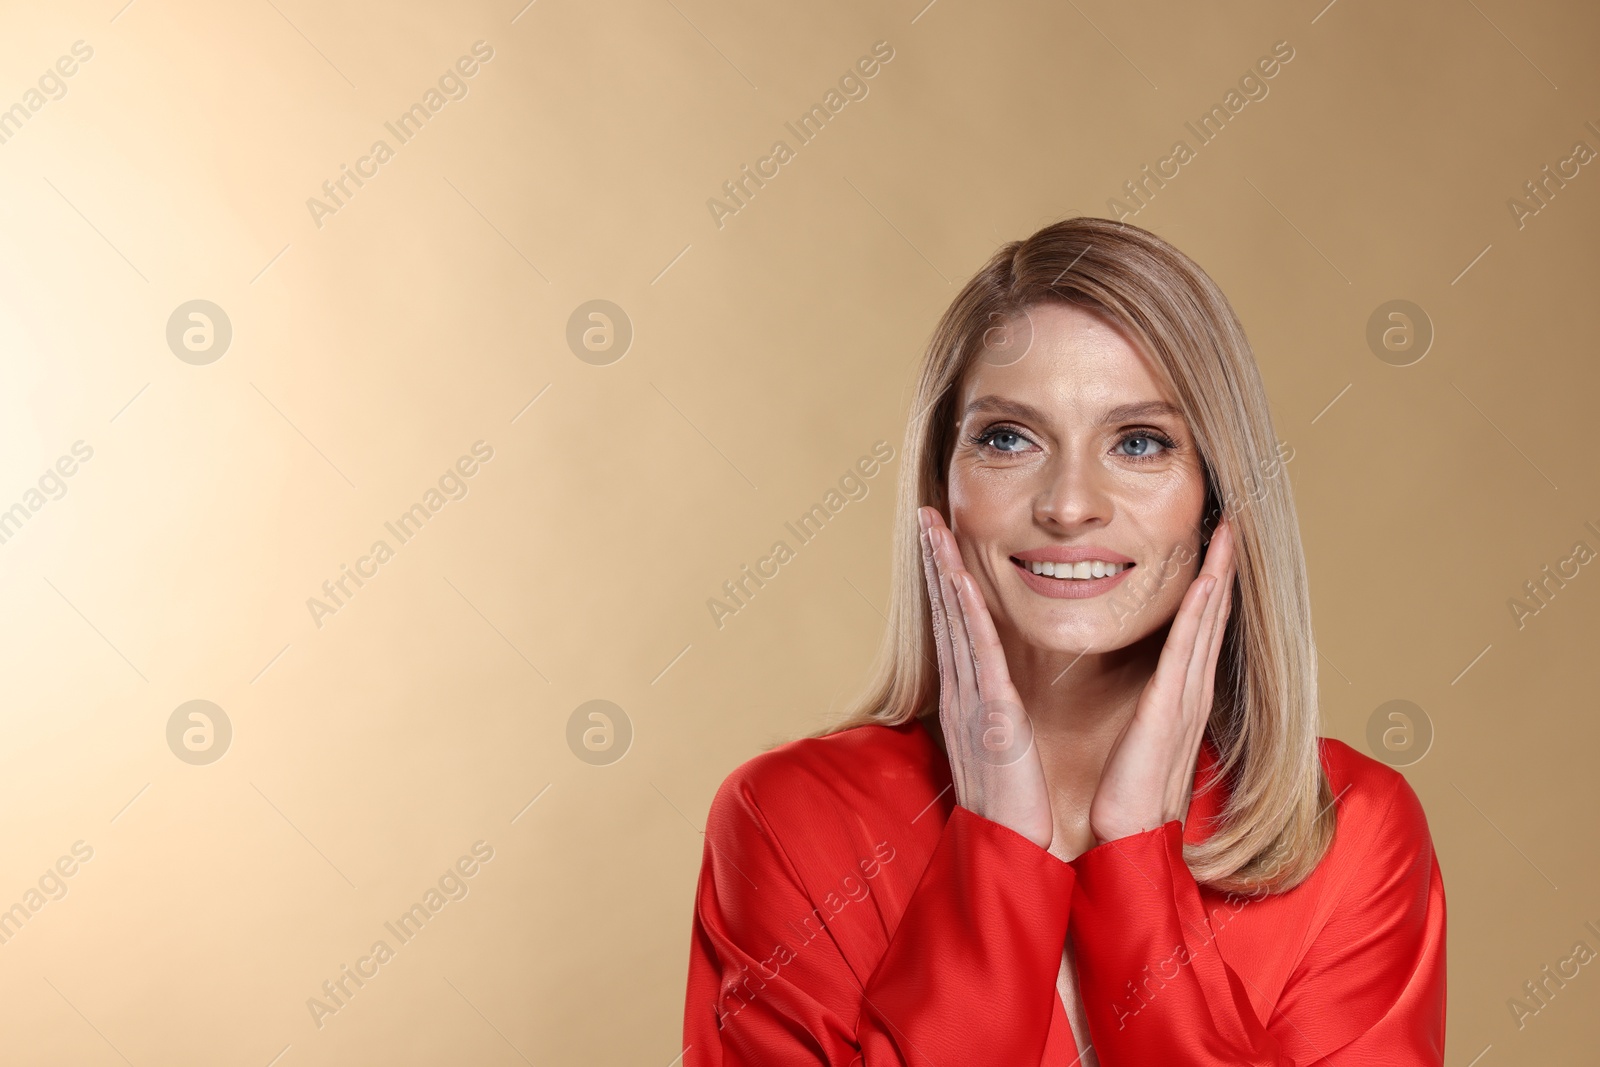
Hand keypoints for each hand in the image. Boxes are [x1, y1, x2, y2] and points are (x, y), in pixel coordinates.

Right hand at [919, 506, 1053, 849]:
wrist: (1009, 852)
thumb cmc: (1015, 810)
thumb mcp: (1003, 754)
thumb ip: (999, 721)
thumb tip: (1001, 703)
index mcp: (969, 701)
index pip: (955, 630)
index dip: (944, 584)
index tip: (940, 545)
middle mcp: (962, 694)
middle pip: (945, 615)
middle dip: (935, 563)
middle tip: (926, 518)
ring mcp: (973, 702)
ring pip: (955, 623)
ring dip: (942, 571)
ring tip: (933, 529)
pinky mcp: (992, 715)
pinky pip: (977, 652)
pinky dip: (965, 612)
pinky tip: (957, 579)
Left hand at [1087, 515, 1236, 845]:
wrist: (1127, 841)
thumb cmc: (1126, 795)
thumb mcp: (1138, 740)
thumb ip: (1145, 711)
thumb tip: (1142, 693)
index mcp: (1180, 698)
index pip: (1199, 631)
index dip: (1210, 587)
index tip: (1214, 548)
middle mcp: (1190, 693)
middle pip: (1212, 617)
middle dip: (1223, 569)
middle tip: (1232, 523)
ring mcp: (1185, 700)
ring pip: (1207, 625)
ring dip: (1218, 577)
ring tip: (1228, 535)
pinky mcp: (1168, 710)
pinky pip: (1187, 652)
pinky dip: (1200, 614)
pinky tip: (1207, 582)